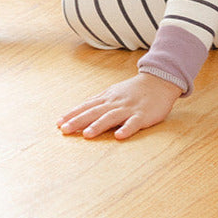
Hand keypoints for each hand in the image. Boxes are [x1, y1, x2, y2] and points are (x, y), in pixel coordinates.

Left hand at [57, 72, 182, 140]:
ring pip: (111, 117)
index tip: (58, 123)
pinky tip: (118, 137)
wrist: (158, 81)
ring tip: (87, 135)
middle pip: (94, 112)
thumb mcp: (114, 92)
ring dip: (98, 126)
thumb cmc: (134, 90)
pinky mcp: (143, 115)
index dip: (73, 114)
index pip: (86, 107)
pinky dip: (126, 129)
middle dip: (78, 121)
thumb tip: (81, 107)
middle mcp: (115, 103)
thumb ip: (99, 101)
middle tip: (64, 130)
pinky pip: (134, 123)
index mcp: (107, 98)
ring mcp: (129, 109)